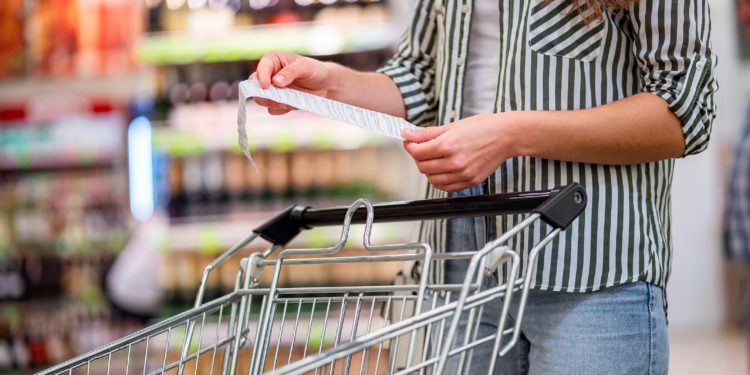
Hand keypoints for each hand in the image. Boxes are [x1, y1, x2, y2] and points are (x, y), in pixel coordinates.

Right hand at [250, 52, 330, 114]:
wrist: (325, 85)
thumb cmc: (314, 70)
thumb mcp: (305, 67)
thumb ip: (291, 72)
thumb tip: (276, 82)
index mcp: (273, 61)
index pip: (262, 68)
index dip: (261, 77)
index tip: (266, 86)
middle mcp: (269, 76)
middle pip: (255, 85)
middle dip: (262, 92)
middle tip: (273, 96)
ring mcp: (273, 91)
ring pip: (262, 100)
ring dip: (272, 102)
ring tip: (287, 101)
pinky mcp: (278, 103)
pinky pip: (273, 109)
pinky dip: (281, 109)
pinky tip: (292, 104)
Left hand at [402, 114, 518, 191]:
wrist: (506, 136)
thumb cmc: (483, 127)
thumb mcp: (452, 126)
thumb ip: (427, 133)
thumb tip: (408, 135)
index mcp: (448, 145)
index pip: (417, 152)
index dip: (409, 146)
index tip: (409, 142)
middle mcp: (454, 162)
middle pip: (422, 166)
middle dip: (417, 157)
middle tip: (421, 148)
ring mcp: (462, 174)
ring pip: (432, 179)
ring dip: (427, 169)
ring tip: (432, 159)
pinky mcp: (470, 181)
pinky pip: (446, 187)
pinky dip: (439, 180)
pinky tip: (441, 170)